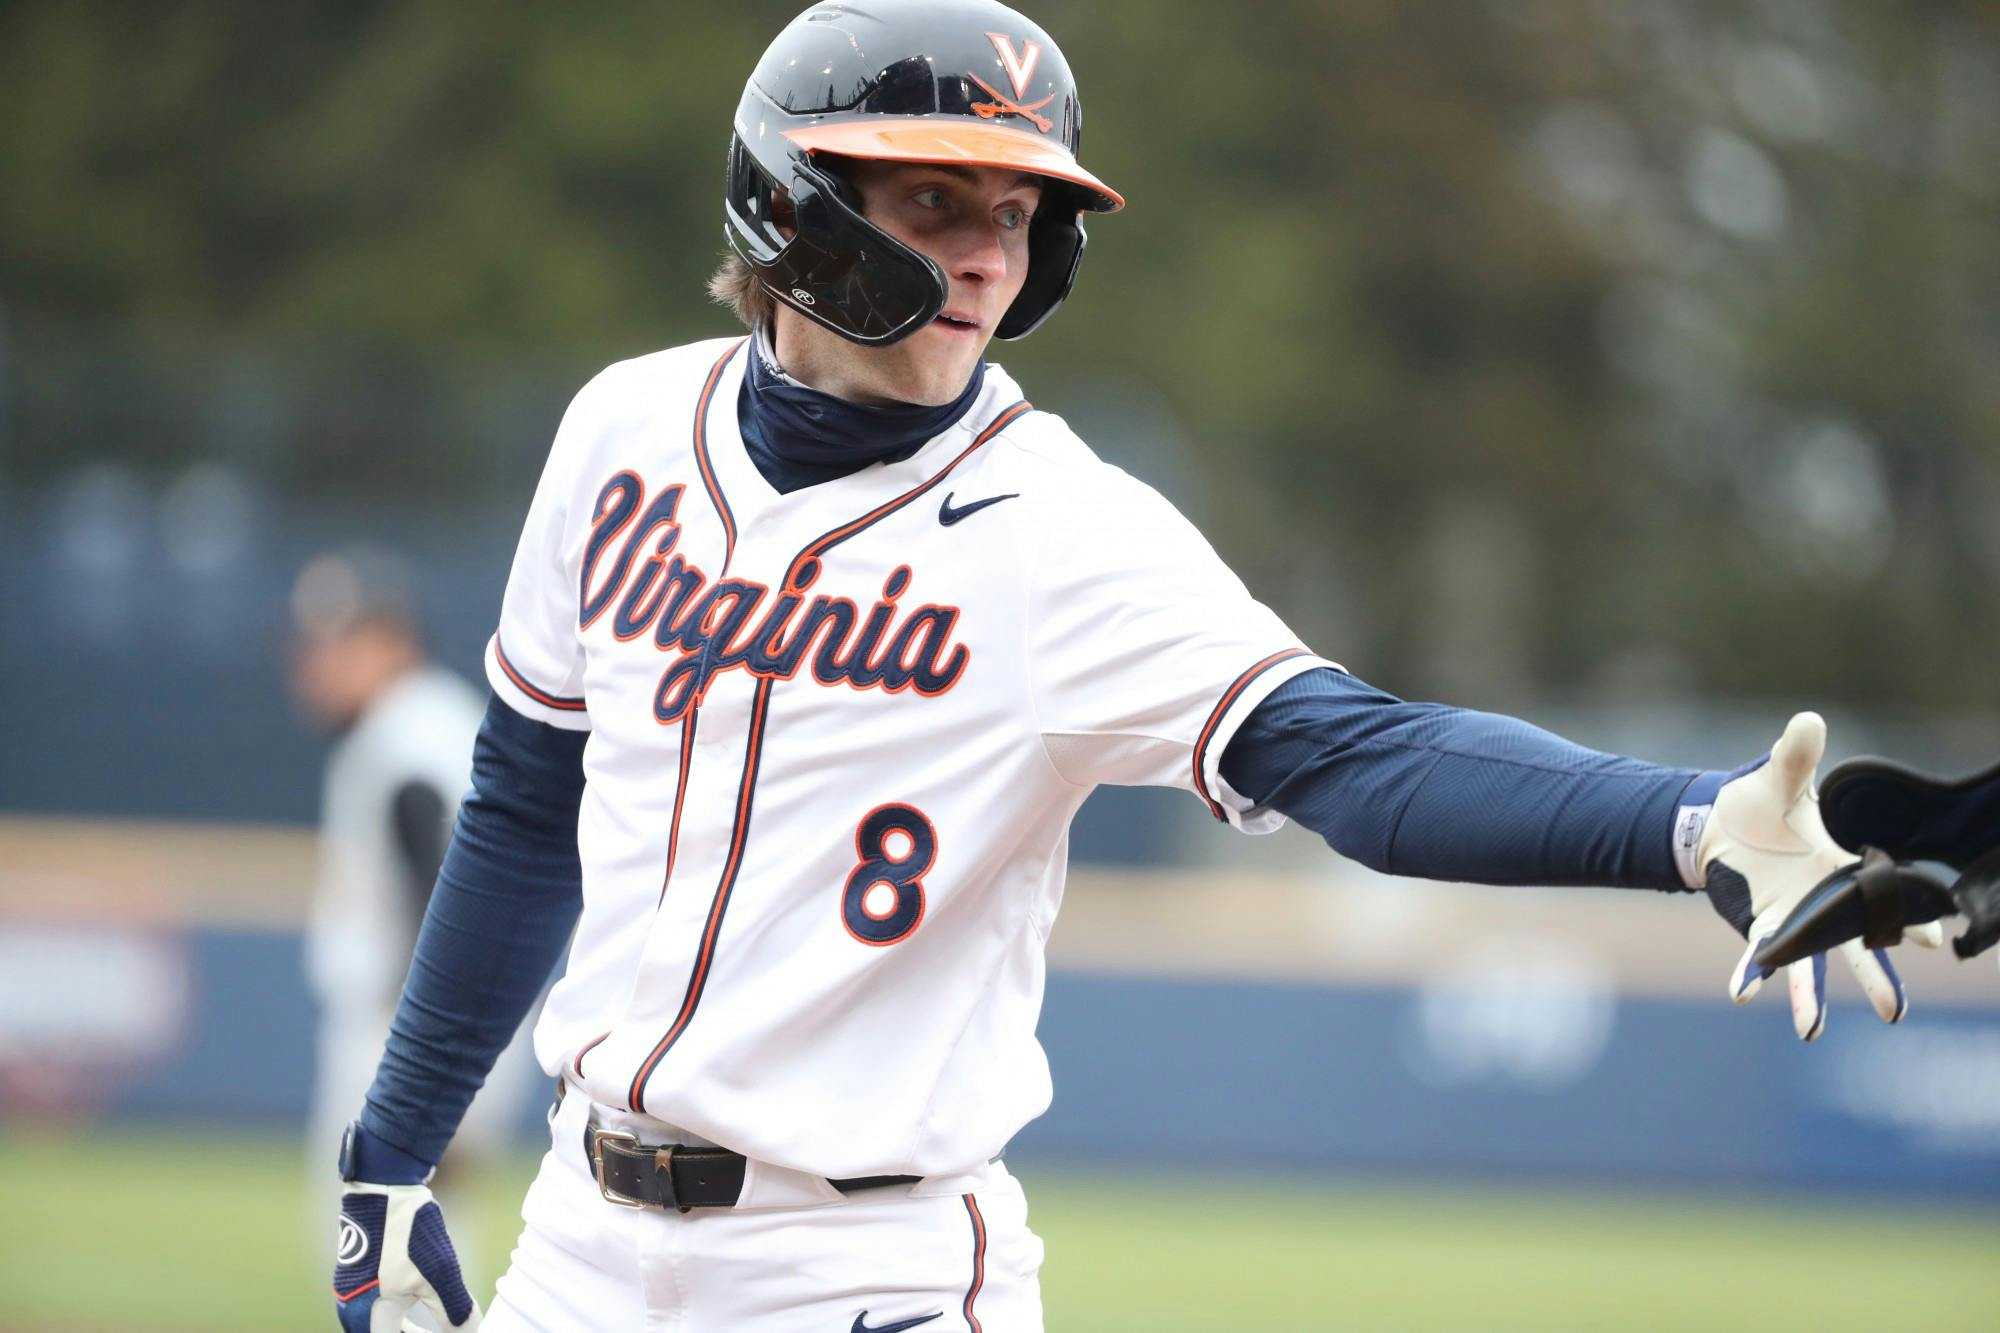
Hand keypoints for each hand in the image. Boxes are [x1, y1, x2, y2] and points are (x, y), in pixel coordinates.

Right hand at [334, 1181, 480, 1331]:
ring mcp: (352, 1290)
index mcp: (365, 1316)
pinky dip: (399, 1313)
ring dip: (406, 1327)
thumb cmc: (409, 1232)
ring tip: (437, 1324)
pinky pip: (378, 1305)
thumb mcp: (439, 1272)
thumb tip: (469, 1331)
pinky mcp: (359, 1274)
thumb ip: (454, 1308)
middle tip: (447, 1330)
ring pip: (381, 1322)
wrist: (384, 1187)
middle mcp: (351, 1308)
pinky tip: (420, 1303)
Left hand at [1696, 711, 1940, 1039]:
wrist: (1723, 823)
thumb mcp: (1782, 776)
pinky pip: (1760, 955)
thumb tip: (1808, 720)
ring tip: (1809, 1031)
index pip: (1889, 898)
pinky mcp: (1763, 927)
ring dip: (1809, 997)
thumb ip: (1797, 754)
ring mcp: (1797, 920)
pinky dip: (1751, 974)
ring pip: (1812, 965)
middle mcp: (1828, 903)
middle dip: (1876, 980)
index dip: (1912, 919)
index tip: (1935, 940)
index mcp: (1846, 869)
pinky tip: (1743, 993)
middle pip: (1859, 947)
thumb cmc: (1765, 801)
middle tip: (1893, 1012)